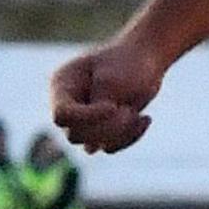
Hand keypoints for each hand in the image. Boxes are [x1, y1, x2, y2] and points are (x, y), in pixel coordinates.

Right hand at [52, 36, 168, 153]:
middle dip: (106, 127)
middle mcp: (68, 104)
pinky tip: (145, 119)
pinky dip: (129, 137)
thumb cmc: (129, 62)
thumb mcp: (114, 80)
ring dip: (119, 133)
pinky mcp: (101, 130)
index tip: (114, 107)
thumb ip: (99, 108)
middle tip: (129, 111)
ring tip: (136, 114)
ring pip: (91, 145)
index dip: (87, 117)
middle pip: (75, 134)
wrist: (146, 59)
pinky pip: (109, 147)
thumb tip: (90, 150)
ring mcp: (83, 119)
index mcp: (62, 84)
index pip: (62, 114)